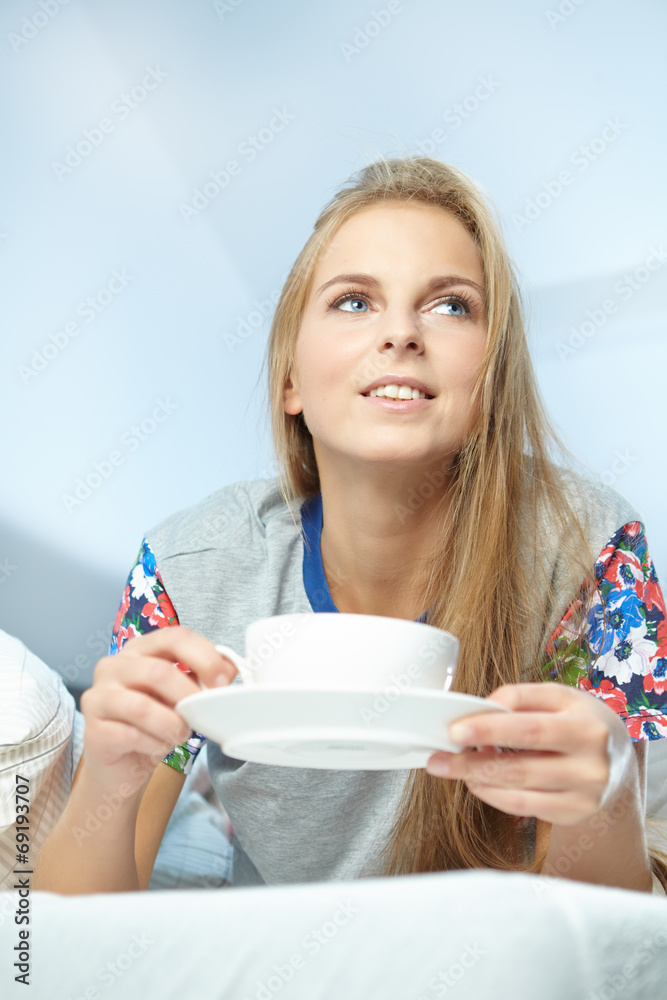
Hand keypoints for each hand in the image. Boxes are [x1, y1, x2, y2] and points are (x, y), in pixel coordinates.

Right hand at [80, 626, 237, 794]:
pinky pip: (130, 735)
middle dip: (189, 697)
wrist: (124, 764)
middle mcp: (113, 666)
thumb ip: (203, 678)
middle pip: (159, 671)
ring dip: (171, 725)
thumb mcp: (183, 696)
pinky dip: (154, 744)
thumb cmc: (154, 723)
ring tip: (180, 733)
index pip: (174, 636)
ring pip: (142, 707)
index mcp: (140, 649)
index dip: (204, 657)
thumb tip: (231, 667)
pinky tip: (158, 745)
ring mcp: (98, 696)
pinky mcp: (94, 729)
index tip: (222, 682)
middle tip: (202, 715)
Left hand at [425, 682, 634, 826]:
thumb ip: (521, 696)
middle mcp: (589, 768)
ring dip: (476, 781)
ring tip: (450, 767)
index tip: (455, 730)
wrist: (617, 761)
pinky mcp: (572, 816)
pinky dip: (493, 794)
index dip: (489, 730)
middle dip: (471, 764)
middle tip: (437, 758)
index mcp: (587, 729)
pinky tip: (476, 781)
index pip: (530, 730)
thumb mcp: (560, 696)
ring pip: (517, 794)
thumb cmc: (580, 721)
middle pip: (519, 769)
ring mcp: (583, 798)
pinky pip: (523, 808)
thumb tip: (484, 707)